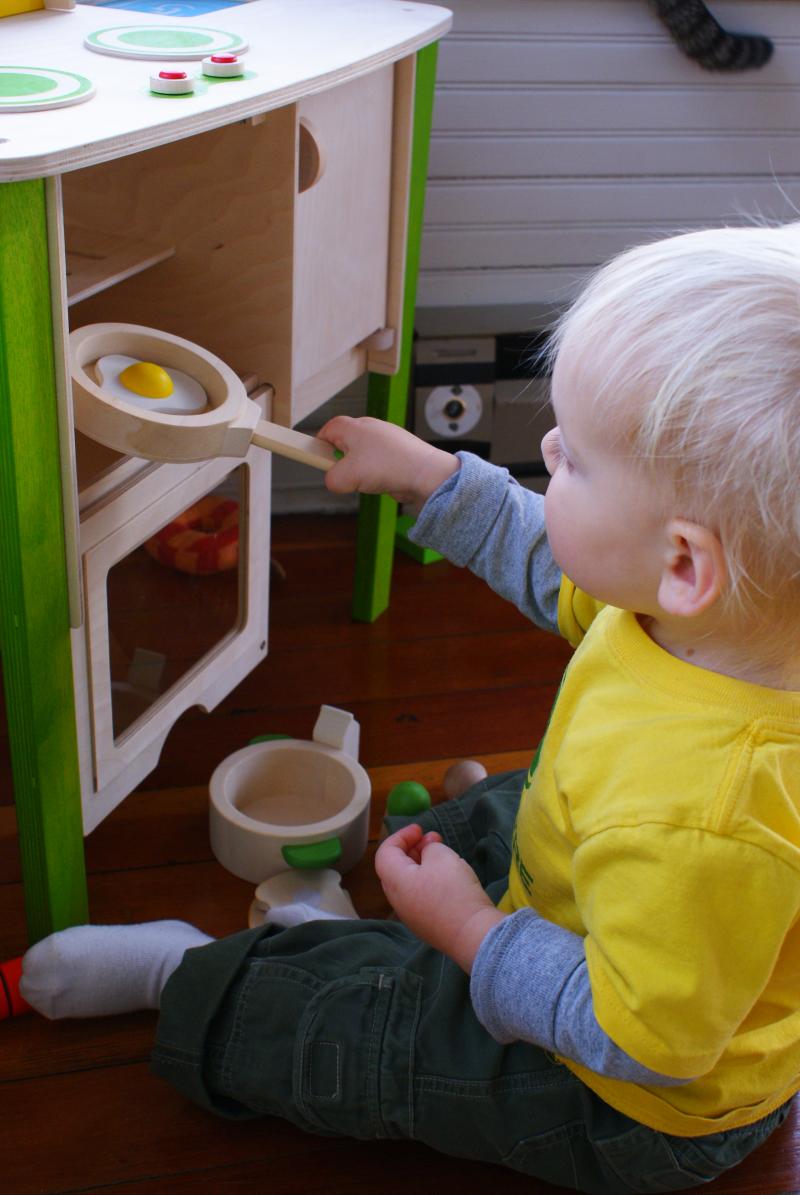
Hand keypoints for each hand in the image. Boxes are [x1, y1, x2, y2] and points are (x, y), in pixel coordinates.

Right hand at [318, 416, 458, 507]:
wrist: (424, 473)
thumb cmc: (387, 466)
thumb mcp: (346, 477)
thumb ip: (331, 479)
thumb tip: (332, 481)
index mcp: (354, 427)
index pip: (328, 428)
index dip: (320, 444)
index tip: (317, 458)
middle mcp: (369, 428)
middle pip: (344, 442)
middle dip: (341, 461)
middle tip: (344, 474)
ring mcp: (385, 439)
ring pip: (362, 454)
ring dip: (360, 470)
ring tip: (367, 480)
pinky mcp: (396, 452)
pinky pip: (377, 463)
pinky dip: (376, 473)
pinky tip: (382, 481)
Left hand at [374, 824, 504, 971]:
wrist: (474, 935)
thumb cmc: (454, 891)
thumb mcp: (442, 856)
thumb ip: (429, 848)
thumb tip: (427, 854)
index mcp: (395, 882)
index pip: (385, 853)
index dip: (400, 836)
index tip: (419, 829)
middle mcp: (398, 901)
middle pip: (396, 869)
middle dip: (413, 849)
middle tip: (433, 838)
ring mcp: (412, 917)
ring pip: (410, 883)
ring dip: (422, 864)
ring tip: (443, 854)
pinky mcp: (427, 926)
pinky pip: (421, 897)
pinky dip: (429, 881)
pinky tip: (450, 878)